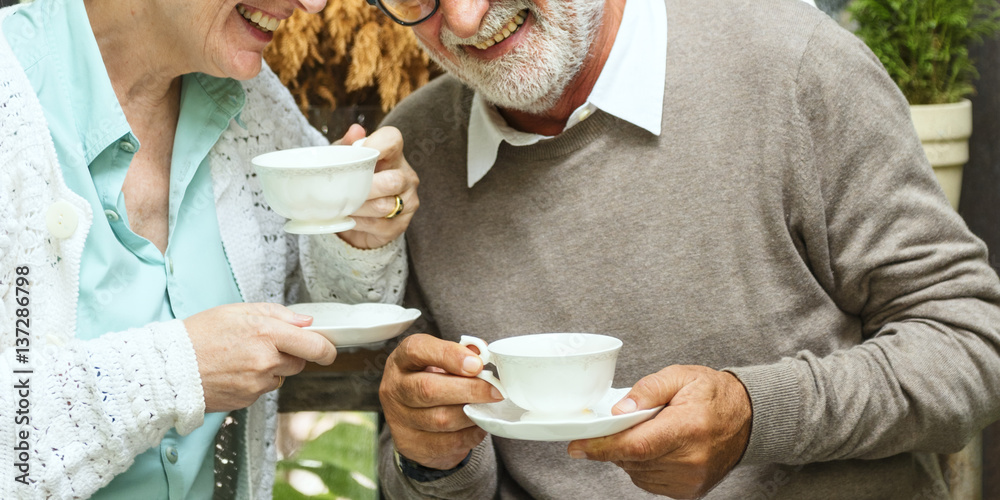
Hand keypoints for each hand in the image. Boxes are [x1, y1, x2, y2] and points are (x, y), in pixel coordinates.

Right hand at [184, 302, 336, 412]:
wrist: (169, 368)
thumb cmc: (200, 334)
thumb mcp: (238, 311)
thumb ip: (278, 314)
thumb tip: (306, 322)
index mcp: (266, 333)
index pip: (314, 345)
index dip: (327, 348)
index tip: (329, 348)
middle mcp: (266, 361)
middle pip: (299, 362)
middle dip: (290, 354)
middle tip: (265, 345)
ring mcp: (257, 383)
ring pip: (280, 376)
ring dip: (271, 368)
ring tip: (241, 358)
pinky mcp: (248, 400)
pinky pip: (263, 389)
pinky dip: (255, 381)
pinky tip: (234, 371)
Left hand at [334, 124, 418, 249]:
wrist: (355, 218)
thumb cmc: (352, 182)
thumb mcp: (344, 161)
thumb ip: (347, 146)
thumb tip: (355, 131)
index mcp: (394, 155)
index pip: (393, 139)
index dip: (377, 143)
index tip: (357, 151)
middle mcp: (407, 177)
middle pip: (393, 180)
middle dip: (365, 187)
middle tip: (343, 189)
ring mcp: (408, 202)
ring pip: (383, 206)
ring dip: (357, 207)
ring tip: (341, 205)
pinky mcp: (400, 225)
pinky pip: (378, 225)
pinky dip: (358, 222)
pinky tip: (348, 218)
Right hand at [379, 334, 502, 469]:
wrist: (413, 417)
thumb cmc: (433, 380)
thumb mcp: (441, 361)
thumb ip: (461, 354)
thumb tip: (483, 353)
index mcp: (401, 360)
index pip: (417, 351)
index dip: (448, 355)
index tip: (477, 364)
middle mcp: (394, 388)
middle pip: (428, 389)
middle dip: (468, 389)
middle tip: (495, 391)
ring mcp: (398, 419)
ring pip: (441, 419)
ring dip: (471, 414)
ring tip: (488, 407)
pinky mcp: (410, 444)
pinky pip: (447, 442)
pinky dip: (470, 434)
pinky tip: (479, 424)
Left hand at [567, 365, 751, 498]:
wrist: (748, 418)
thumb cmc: (713, 394)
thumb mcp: (680, 376)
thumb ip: (647, 390)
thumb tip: (618, 411)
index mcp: (688, 428)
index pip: (636, 445)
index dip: (602, 447)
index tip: (577, 446)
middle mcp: (691, 460)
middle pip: (632, 459)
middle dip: (616, 442)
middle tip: (623, 422)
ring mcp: (691, 480)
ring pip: (636, 472)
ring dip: (631, 454)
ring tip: (649, 431)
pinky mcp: (689, 491)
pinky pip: (649, 481)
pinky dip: (643, 465)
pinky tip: (657, 447)